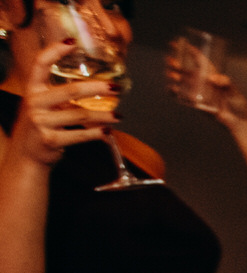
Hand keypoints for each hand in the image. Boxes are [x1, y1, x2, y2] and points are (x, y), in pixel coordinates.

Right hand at [9, 41, 115, 166]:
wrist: (26, 155)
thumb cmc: (40, 127)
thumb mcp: (43, 106)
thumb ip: (60, 96)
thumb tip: (94, 88)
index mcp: (32, 89)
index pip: (40, 64)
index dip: (55, 51)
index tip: (72, 42)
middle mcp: (34, 103)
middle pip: (71, 91)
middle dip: (97, 88)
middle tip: (116, 88)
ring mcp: (41, 122)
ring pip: (80, 115)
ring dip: (104, 116)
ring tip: (118, 116)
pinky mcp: (50, 140)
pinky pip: (79, 135)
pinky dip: (96, 134)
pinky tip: (107, 132)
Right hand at [163, 45, 246, 129]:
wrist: (240, 122)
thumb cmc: (239, 104)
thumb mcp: (234, 89)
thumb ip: (225, 82)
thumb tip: (211, 78)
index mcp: (212, 74)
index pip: (198, 59)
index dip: (188, 51)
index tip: (179, 43)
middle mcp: (203, 82)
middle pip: (185, 69)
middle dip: (175, 63)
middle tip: (171, 61)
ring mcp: (198, 92)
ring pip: (180, 81)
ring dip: (173, 76)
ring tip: (171, 75)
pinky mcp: (196, 103)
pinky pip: (181, 96)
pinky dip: (174, 92)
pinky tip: (172, 88)